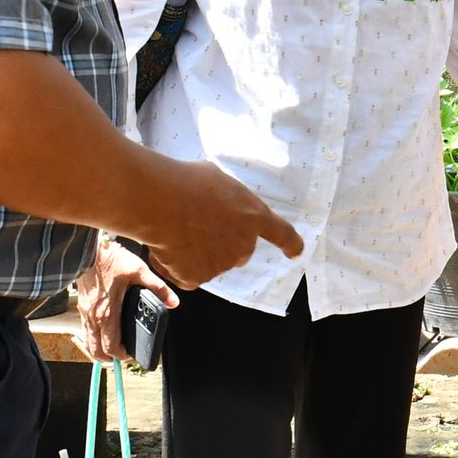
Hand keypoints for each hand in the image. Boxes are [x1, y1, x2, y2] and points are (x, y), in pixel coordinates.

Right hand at [74, 237, 174, 362]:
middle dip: (109, 358)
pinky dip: (93, 337)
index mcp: (108, 313)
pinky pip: (85, 330)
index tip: (132, 354)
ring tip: (114, 347)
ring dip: (99, 349)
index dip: (122, 356)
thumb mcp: (140, 271)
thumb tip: (173, 302)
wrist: (87, 249)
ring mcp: (85, 313)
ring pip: (89, 342)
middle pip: (97, 351)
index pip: (111, 347)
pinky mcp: (81, 306)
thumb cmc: (111, 260)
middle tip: (124, 354)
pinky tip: (104, 331)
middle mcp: (93, 317)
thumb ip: (158, 288)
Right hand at [131, 159, 301, 288]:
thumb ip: (225, 199)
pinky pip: (188, 276)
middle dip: (222, 243)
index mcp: (255, 216)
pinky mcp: (197, 278)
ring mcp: (221, 264)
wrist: (162, 201)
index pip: (282, 233)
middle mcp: (244, 245)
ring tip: (175, 231)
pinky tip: (167, 248)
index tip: (296, 253)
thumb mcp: (217, 179)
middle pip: (238, 252)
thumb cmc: (189, 181)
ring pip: (210, 263)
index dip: (290, 244)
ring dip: (196, 254)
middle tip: (196, 226)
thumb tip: (214, 202)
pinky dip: (177, 267)